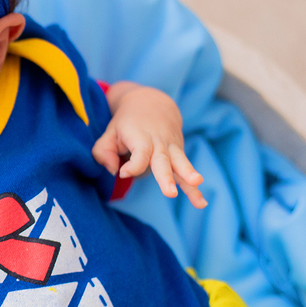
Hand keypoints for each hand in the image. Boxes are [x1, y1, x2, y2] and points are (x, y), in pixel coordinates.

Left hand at [92, 82, 206, 207]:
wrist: (153, 103)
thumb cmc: (127, 123)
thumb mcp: (109, 132)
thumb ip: (103, 151)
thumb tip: (113, 172)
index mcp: (140, 137)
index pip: (140, 155)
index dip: (132, 166)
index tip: (123, 172)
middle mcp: (159, 143)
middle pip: (163, 161)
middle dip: (166, 177)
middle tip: (170, 193)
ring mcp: (172, 148)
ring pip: (181, 163)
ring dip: (188, 176)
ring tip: (197, 185)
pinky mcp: (179, 154)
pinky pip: (186, 171)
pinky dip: (194, 187)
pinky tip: (201, 203)